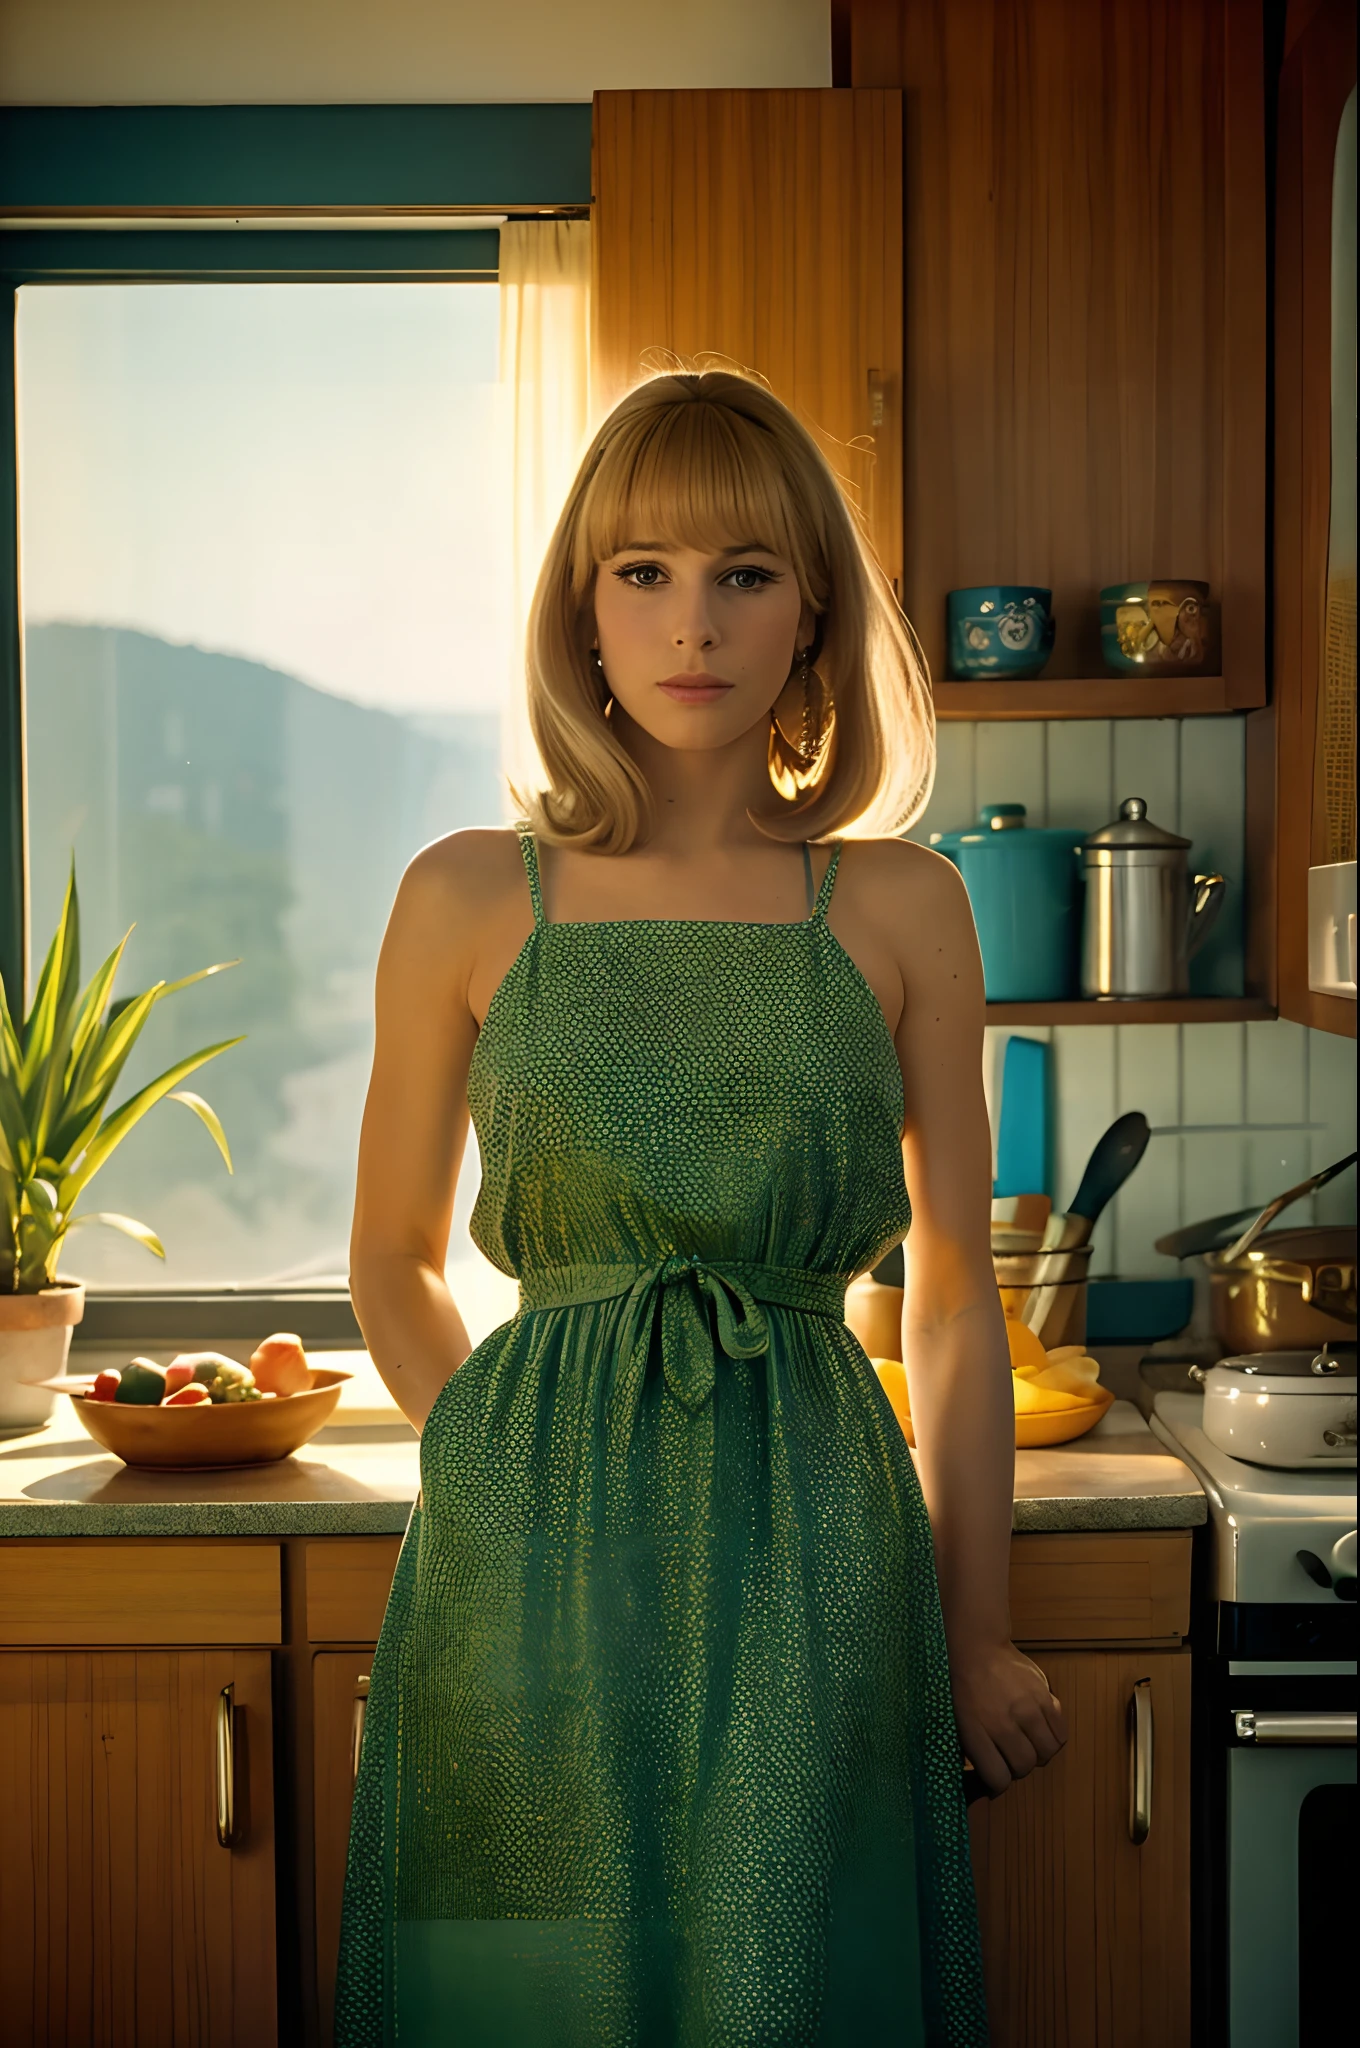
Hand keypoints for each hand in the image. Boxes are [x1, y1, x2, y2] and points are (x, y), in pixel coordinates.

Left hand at [950, 1639, 1066, 1797]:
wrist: (975, 1647)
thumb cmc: (959, 1686)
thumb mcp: (952, 1720)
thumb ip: (968, 1750)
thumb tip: (977, 1781)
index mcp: (976, 1731)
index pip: (999, 1778)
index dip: (998, 1784)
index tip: (995, 1777)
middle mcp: (1004, 1722)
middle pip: (1025, 1767)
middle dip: (1018, 1768)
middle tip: (1011, 1757)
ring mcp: (1027, 1708)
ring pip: (1046, 1752)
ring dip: (1038, 1754)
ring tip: (1028, 1744)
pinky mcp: (1044, 1695)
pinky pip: (1061, 1732)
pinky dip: (1054, 1737)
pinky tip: (1041, 1731)